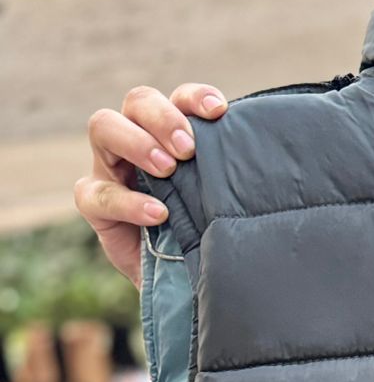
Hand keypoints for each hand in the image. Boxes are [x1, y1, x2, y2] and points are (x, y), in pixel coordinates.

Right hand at [74, 83, 227, 284]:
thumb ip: (233, 183)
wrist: (186, 284)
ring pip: (104, 126)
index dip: (195, 98)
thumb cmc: (211, 238)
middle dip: (163, 117)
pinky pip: (95, 193)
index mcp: (174, 134)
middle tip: (187, 149)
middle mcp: (139, 140)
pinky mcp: (95, 204)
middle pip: (138, 101)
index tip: (219, 111)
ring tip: (167, 169)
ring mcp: (111, 168)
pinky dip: (126, 201)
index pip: (179, 100)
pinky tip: (157, 214)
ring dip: (136, 142)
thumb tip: (269, 164)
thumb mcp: (225, 207)